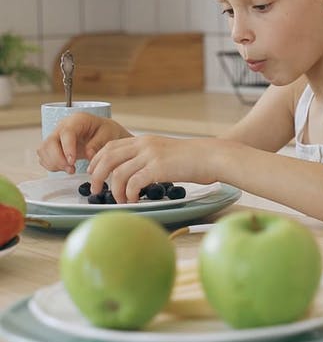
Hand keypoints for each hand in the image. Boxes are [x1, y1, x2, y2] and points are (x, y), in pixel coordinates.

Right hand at [37, 114, 130, 172]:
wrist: (102, 132)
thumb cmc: (105, 131)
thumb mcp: (109, 134)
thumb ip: (98, 144)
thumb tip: (88, 154)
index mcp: (77, 120)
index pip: (66, 132)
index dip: (67, 148)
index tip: (72, 161)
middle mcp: (63, 126)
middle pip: (49, 142)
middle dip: (58, 159)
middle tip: (71, 169)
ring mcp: (56, 135)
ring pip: (44, 150)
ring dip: (54, 164)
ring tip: (70, 169)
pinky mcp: (52, 146)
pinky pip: (44, 157)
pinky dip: (51, 165)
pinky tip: (65, 168)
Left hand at [87, 134, 219, 202]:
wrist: (210, 156)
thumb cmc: (191, 158)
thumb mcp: (164, 152)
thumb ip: (147, 158)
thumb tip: (133, 175)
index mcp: (143, 140)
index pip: (110, 146)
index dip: (97, 160)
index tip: (93, 172)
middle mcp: (144, 144)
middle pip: (108, 157)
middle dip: (98, 175)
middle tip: (96, 190)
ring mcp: (151, 155)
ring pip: (119, 173)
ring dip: (115, 190)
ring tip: (121, 201)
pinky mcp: (158, 167)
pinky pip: (134, 183)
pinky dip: (130, 194)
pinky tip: (134, 200)